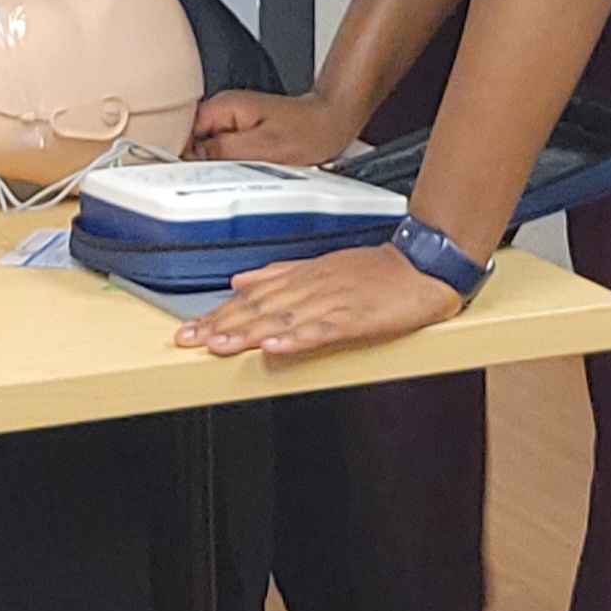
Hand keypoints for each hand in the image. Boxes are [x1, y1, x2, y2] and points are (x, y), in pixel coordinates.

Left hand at [175, 242, 458, 356]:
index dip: (218, 315)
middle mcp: (310, 288)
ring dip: (249, 333)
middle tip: (190, 342)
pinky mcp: (355, 317)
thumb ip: (278, 275)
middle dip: (222, 326)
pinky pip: (322, 329)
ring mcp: (332, 302)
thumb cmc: (373, 271)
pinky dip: (297, 338)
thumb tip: (239, 281)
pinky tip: (276, 347)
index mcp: (300, 278)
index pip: (250, 299)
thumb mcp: (319, 267)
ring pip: (283, 318)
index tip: (188, 330)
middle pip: (258, 309)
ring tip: (220, 346)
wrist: (422, 264)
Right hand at [188, 87, 357, 165]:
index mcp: (224, 107)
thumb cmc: (308, 132)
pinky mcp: (240, 132)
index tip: (186, 178)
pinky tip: (241, 174)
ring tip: (235, 177)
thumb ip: (223, 152)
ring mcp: (231, 121)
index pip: (181, 131)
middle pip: (190, 141)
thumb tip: (190, 158)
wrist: (331, 122)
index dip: (180, 156)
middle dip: (196, 164)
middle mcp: (223, 110)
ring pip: (205, 148)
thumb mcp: (263, 148)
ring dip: (213, 167)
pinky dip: (226, 166)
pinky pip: (221, 151)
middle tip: (217, 182)